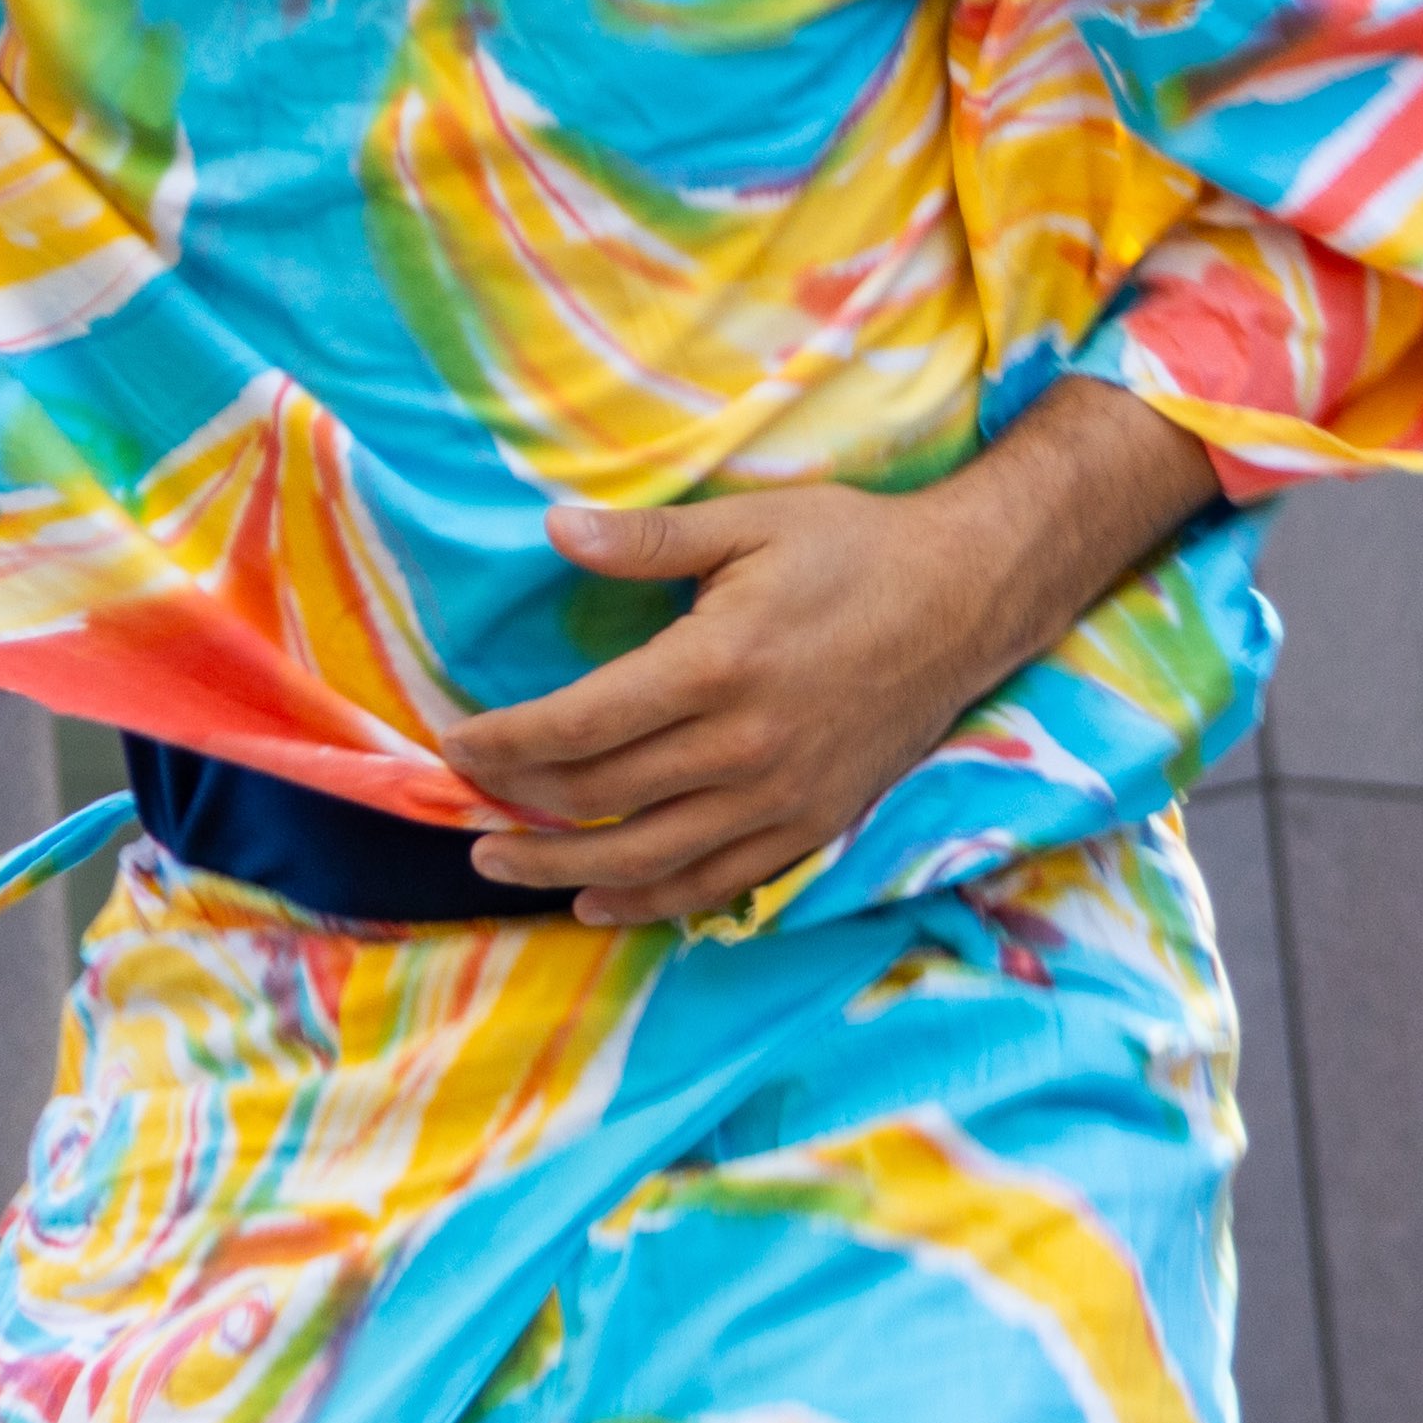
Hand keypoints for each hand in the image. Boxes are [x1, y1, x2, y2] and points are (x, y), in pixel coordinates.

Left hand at [438, 390, 1216, 929]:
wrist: (968, 598)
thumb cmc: (853, 548)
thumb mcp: (748, 522)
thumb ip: (646, 540)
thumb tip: (552, 530)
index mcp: (715, 666)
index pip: (579, 726)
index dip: (503, 743)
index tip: (454, 744)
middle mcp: (743, 746)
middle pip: (599, 799)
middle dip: (515, 807)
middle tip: (458, 805)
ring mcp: (781, 797)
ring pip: (647, 857)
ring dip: (561, 867)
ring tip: (499, 863)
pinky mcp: (812, 823)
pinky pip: (715, 883)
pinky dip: (649, 900)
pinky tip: (598, 900)